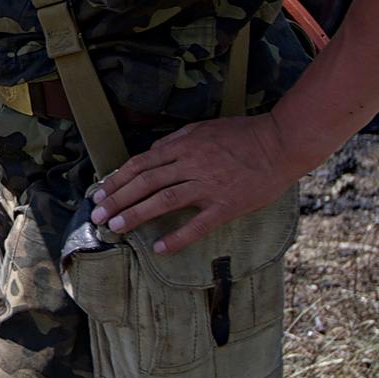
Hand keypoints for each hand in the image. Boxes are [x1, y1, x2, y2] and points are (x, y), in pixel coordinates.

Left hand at [88, 115, 302, 254]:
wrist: (281, 143)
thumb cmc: (243, 134)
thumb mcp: (204, 128)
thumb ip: (176, 141)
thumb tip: (151, 153)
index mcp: (184, 146)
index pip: (141, 165)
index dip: (117, 180)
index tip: (99, 193)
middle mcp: (191, 165)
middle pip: (146, 183)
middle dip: (118, 199)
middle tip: (97, 216)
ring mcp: (208, 186)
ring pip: (164, 201)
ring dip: (136, 215)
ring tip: (116, 228)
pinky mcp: (226, 206)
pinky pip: (198, 225)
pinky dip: (178, 238)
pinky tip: (160, 249)